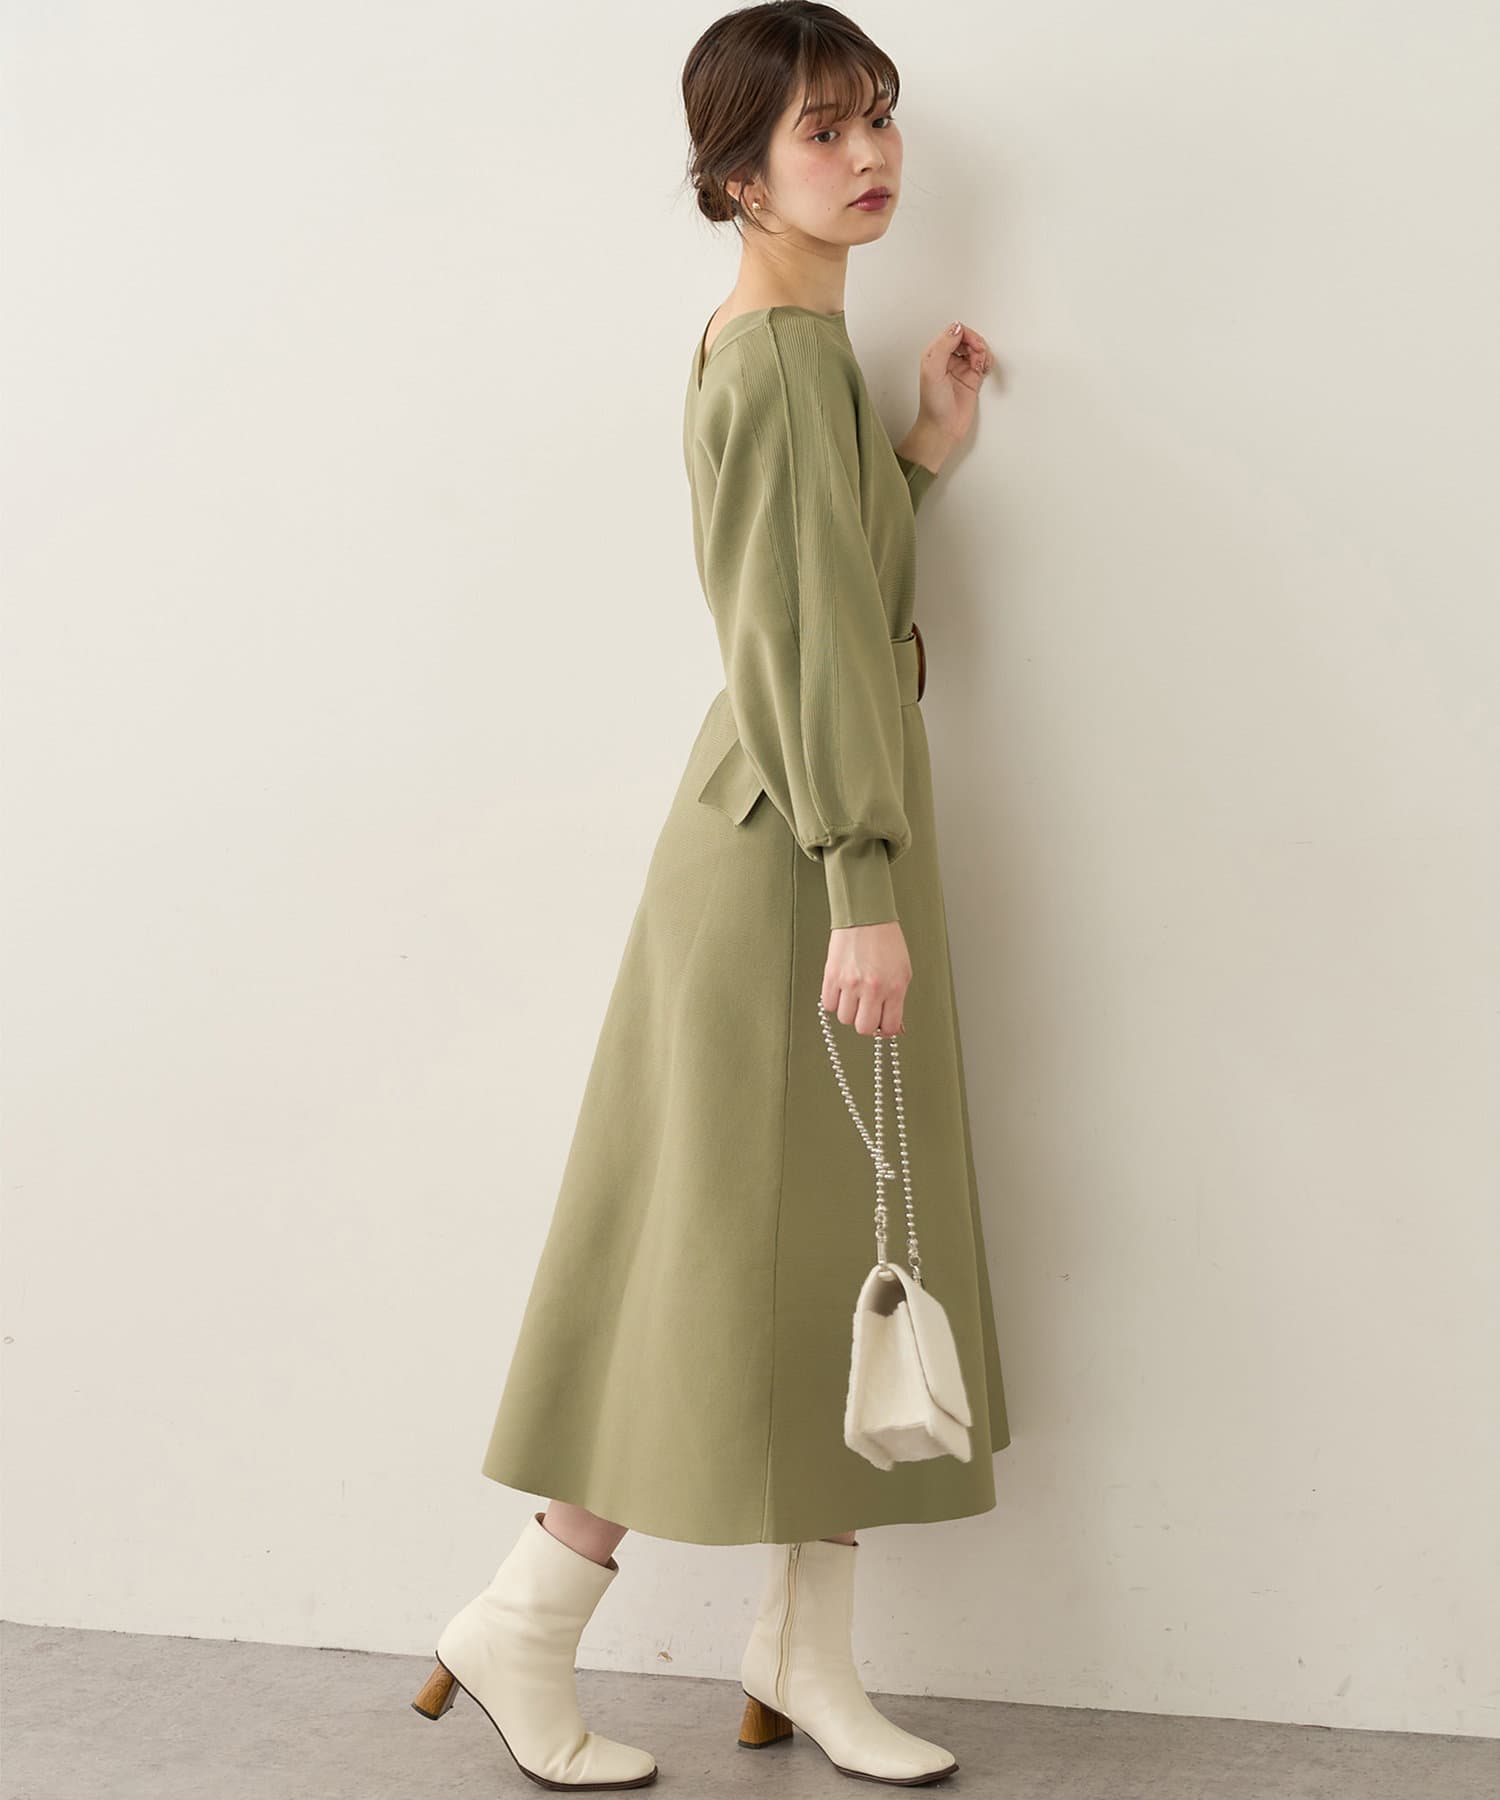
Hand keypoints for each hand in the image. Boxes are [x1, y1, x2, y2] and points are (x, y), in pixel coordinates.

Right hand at [822, 921, 911, 1035]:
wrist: (866, 916)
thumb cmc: (887, 942)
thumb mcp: (903, 973)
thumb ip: (898, 1001)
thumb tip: (894, 1026)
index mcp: (894, 988)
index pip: (888, 1028)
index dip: (885, 1029)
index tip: (883, 1024)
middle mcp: (872, 988)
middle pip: (863, 1028)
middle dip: (866, 1023)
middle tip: (868, 1012)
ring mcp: (850, 983)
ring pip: (844, 1018)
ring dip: (850, 1011)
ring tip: (855, 997)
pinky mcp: (832, 975)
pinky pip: (828, 1004)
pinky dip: (835, 1002)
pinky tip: (842, 991)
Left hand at [912, 319, 994, 457]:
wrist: (943, 428)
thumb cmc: (934, 405)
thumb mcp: (933, 371)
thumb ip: (943, 347)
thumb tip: (956, 328)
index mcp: (934, 354)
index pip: (953, 332)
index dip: (965, 335)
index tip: (972, 345)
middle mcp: (947, 359)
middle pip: (967, 338)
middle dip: (976, 342)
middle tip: (979, 354)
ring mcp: (960, 368)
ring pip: (976, 348)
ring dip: (982, 352)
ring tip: (981, 364)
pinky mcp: (971, 377)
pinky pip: (982, 361)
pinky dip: (986, 361)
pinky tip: (984, 368)